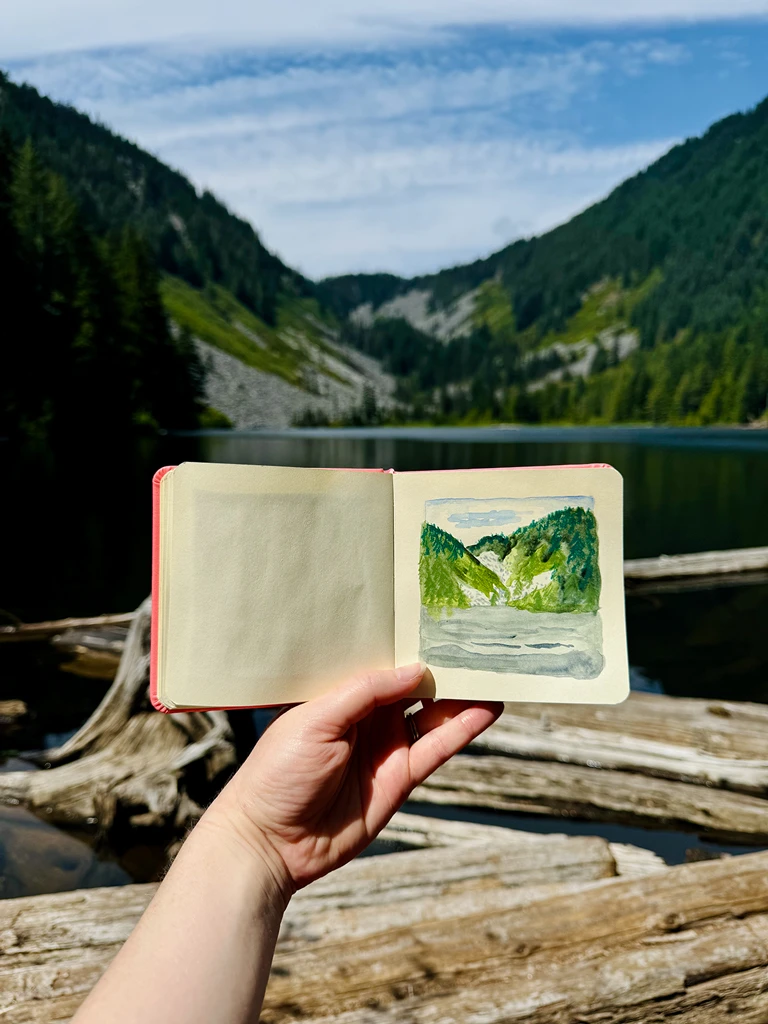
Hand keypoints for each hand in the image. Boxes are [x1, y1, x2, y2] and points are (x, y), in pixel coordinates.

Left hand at [203, 664, 501, 900]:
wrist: (270, 842)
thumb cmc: (278, 772)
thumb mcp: (316, 719)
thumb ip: (365, 691)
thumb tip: (416, 669)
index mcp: (340, 693)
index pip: (384, 661)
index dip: (411, 643)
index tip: (442, 619)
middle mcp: (367, 715)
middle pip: (414, 684)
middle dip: (443, 665)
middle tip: (480, 640)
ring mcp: (386, 745)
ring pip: (433, 713)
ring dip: (461, 695)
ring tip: (495, 671)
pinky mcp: (401, 777)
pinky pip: (437, 747)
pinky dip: (463, 729)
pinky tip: (486, 709)